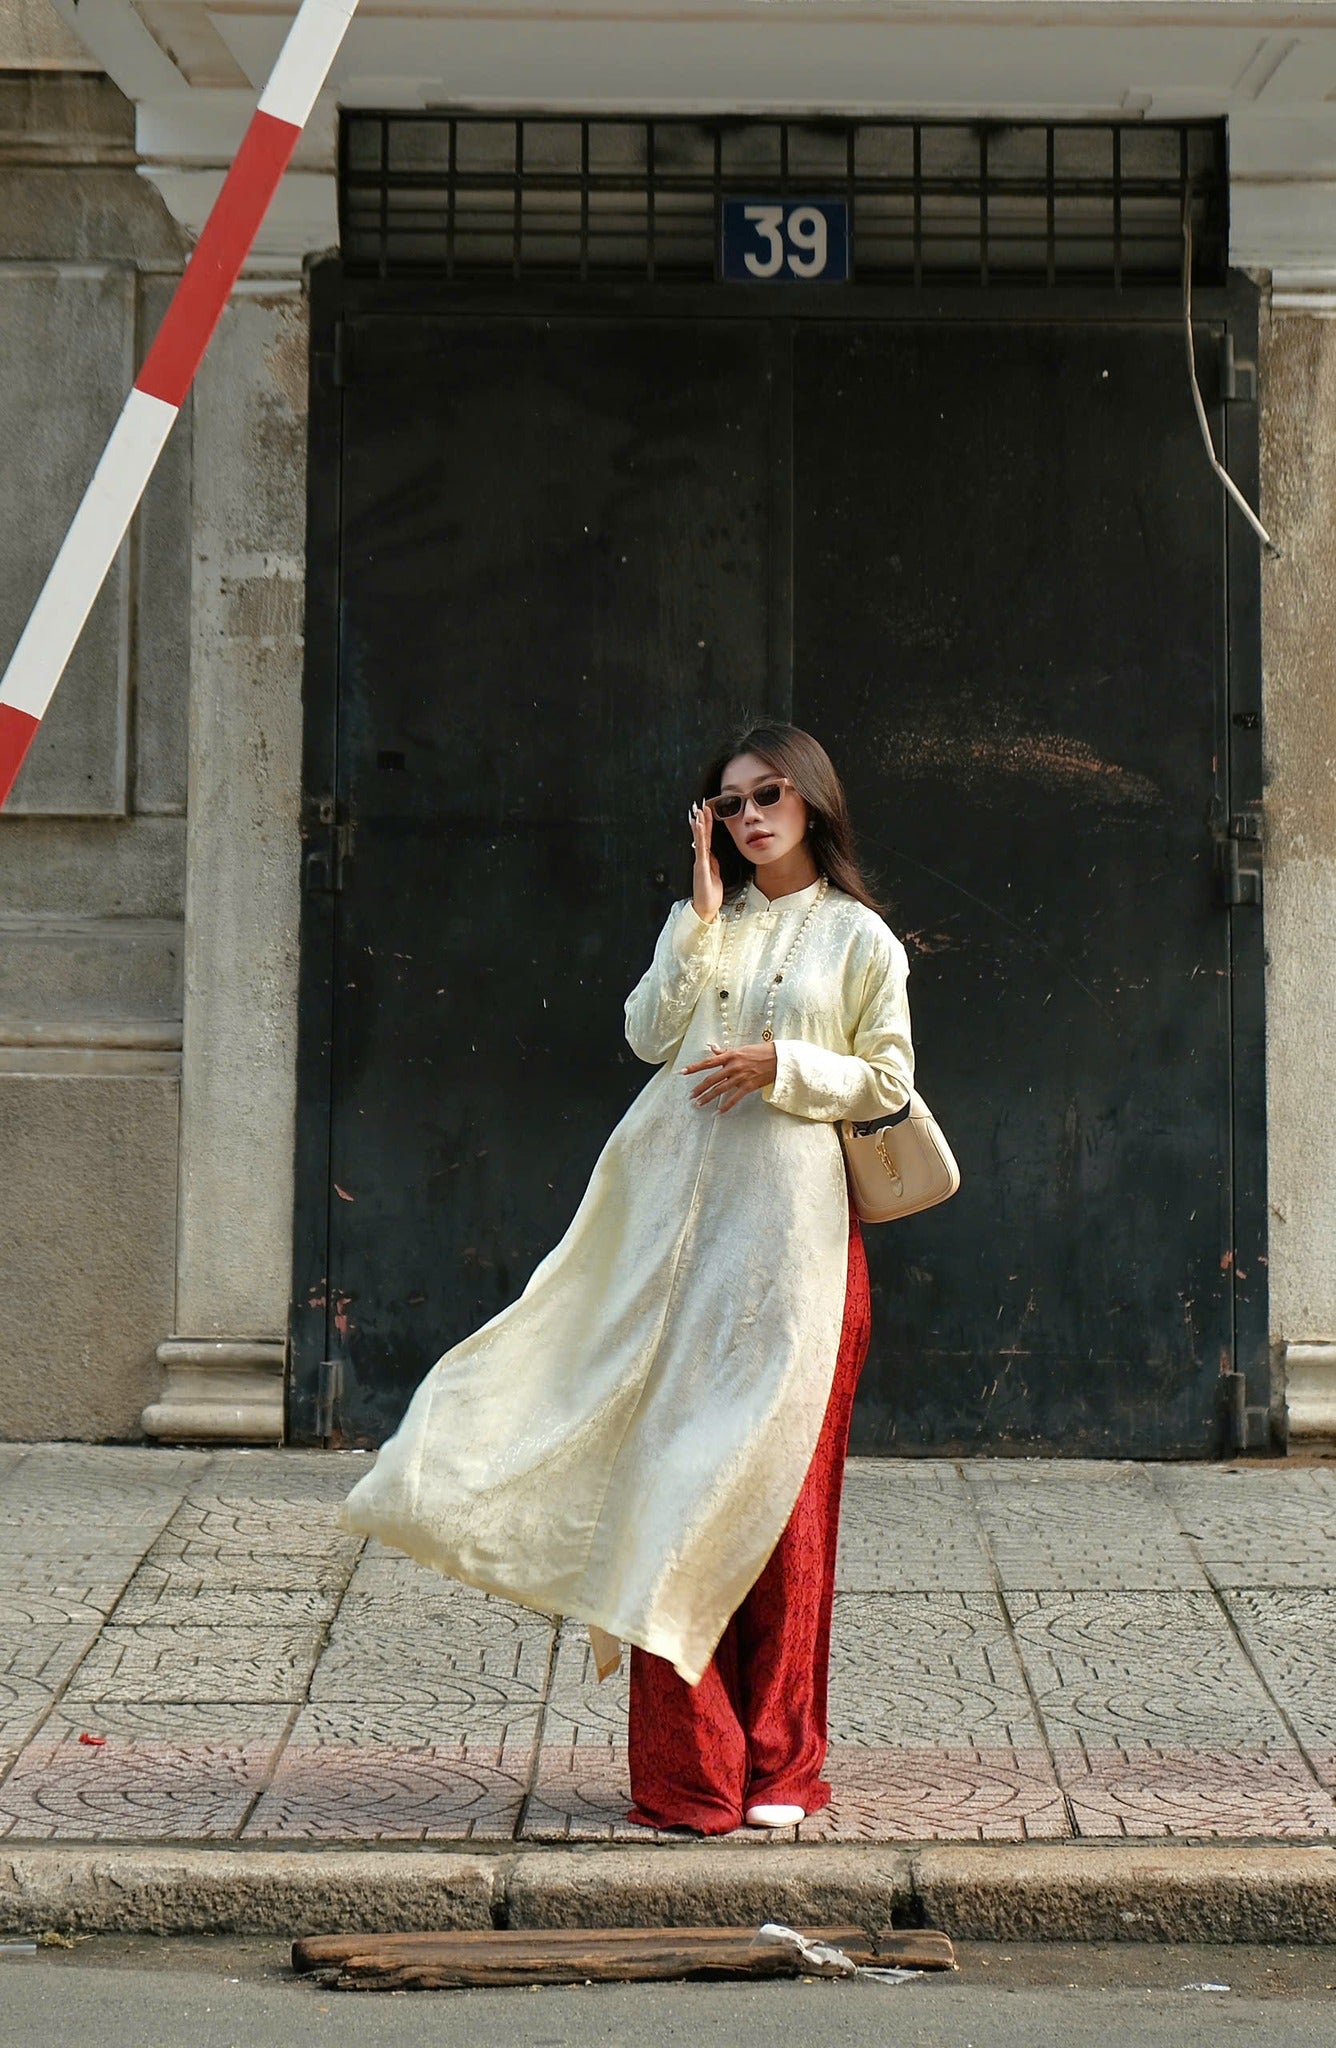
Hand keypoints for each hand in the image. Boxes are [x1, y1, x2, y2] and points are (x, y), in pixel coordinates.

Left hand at [682, 1040, 777, 1113]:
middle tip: (690, 1096)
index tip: (682, 1072)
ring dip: (708, 1098)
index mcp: (730, 1055)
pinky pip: (734, 1098)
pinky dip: (725, 1106)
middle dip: (699, 1088)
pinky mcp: (749, 1086)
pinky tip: (718, 1113)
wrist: (779, 1058)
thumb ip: (725, 1051)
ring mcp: (740, 1077)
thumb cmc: (761, 1051)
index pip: (708, 1062)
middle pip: (711, 1079)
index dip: (694, 1067)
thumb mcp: (741, 1048)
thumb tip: (712, 1048)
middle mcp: (733, 1066)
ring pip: (720, 1089)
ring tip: (698, 1104)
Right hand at [689, 802, 722, 922]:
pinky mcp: (701, 866)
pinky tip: (700, 826)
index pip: (707, 838)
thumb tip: (714, 854)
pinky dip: (700, 835)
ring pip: (700, 838)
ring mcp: (700, 861)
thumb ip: (714, 863)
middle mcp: (701, 858)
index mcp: (706, 859)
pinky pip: (701, 848)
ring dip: (699, 824)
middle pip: (701, 835)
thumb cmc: (710, 894)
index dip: (707, 824)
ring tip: (698, 810)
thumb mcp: (715, 875)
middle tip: (700, 804)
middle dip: (701, 819)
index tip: (707, 811)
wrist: (706, 908)